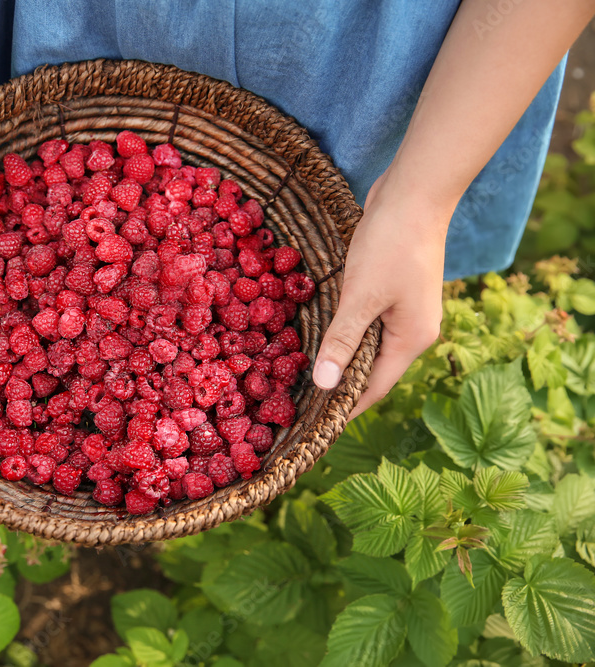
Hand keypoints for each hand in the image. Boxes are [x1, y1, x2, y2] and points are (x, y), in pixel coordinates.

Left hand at [312, 176, 448, 418]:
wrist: (415, 193)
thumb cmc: (391, 244)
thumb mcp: (362, 295)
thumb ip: (343, 340)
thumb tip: (327, 384)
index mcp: (411, 339)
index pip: (373, 387)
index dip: (345, 407)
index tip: (316, 427)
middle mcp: (412, 330)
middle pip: (371, 370)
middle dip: (340, 386)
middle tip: (300, 403)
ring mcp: (404, 310)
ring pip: (367, 345)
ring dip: (339, 358)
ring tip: (304, 377)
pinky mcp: (391, 290)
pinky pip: (364, 322)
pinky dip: (344, 332)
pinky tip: (321, 335)